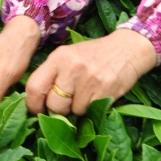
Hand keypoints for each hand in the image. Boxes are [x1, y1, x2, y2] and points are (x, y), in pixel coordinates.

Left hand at [24, 29, 156, 116]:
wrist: (127, 49)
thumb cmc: (93, 55)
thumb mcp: (69, 56)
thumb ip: (53, 74)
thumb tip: (37, 101)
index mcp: (58, 57)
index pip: (34, 86)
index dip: (33, 104)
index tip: (38, 109)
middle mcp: (71, 67)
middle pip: (54, 104)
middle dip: (59, 110)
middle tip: (67, 104)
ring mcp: (89, 79)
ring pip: (73, 111)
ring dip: (78, 108)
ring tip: (86, 94)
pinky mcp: (105, 90)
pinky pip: (90, 111)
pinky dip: (92, 108)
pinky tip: (97, 94)